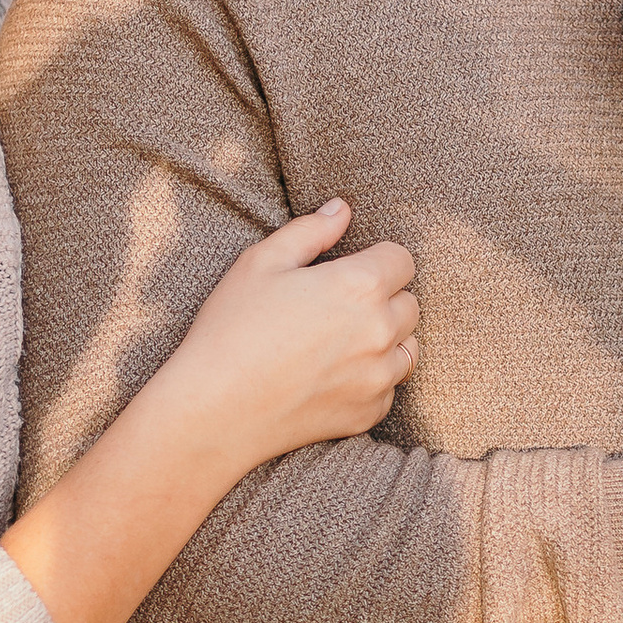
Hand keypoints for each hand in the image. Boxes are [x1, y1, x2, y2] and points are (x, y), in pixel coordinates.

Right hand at [159, 200, 418, 475]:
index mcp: (360, 286)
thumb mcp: (261, 263)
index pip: (402, 260)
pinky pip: (388, 387)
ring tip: (339, 341)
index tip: (349, 270)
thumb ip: (310, 231)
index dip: (376, 259)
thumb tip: (342, 209)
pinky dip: (371, 378)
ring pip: (407, 347)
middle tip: (337, 307)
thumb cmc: (232, 329)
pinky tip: (331, 375)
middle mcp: (381, 331)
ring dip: (385, 339)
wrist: (214, 410)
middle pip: (409, 304)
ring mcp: (378, 377)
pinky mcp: (369, 413)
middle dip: (383, 299)